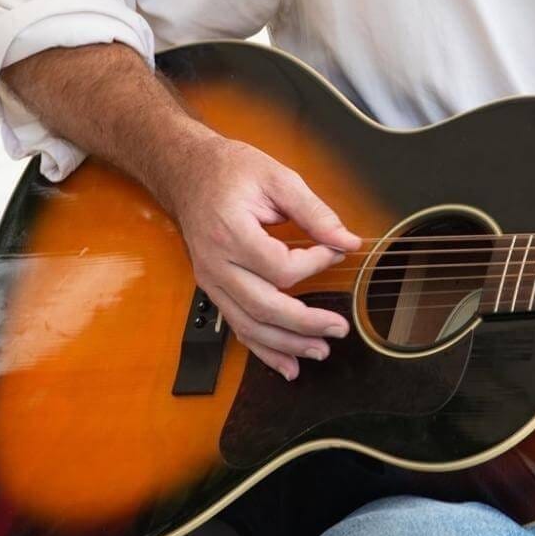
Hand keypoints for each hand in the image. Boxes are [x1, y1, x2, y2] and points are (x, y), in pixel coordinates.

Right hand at [158, 132, 362, 381]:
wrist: (187, 173)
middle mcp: (216, 263)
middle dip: (305, 322)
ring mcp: (210, 280)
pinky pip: (237, 327)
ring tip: (320, 351)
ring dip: (286, 344)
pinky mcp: (212, 289)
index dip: (315, 264)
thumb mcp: (277, 178)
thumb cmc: (230, 171)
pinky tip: (286, 364)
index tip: (335, 251)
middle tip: (339, 327)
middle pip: (264, 306)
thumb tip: (347, 241)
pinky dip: (262, 350)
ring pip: (249, 325)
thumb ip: (314, 212)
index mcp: (231, 232)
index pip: (280, 266)